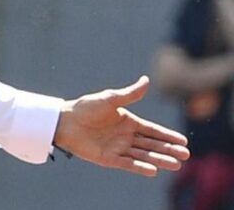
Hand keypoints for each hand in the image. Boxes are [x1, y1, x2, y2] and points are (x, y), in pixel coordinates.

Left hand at [53, 76, 189, 176]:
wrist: (64, 120)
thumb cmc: (86, 108)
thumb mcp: (110, 99)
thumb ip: (130, 94)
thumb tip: (147, 80)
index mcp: (128, 122)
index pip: (153, 130)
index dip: (167, 136)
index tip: (183, 141)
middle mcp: (125, 136)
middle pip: (152, 144)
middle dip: (168, 150)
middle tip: (185, 155)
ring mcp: (118, 148)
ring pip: (143, 155)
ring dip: (159, 159)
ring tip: (176, 164)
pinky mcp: (108, 158)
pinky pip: (127, 164)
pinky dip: (140, 167)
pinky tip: (153, 170)